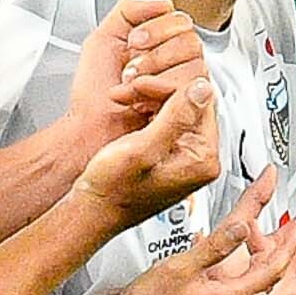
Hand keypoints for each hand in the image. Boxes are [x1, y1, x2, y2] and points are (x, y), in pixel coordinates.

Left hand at [67, 0, 206, 152]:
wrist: (91, 132)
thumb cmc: (93, 97)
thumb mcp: (102, 40)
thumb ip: (128, 11)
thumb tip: (163, 4)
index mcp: (157, 46)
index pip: (179, 21)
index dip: (157, 29)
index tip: (133, 42)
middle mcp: (174, 65)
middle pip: (192, 41)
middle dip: (156, 55)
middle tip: (132, 69)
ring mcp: (183, 87)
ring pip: (195, 66)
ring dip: (156, 77)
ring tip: (134, 88)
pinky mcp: (188, 110)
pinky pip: (192, 90)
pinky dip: (161, 93)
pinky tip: (143, 101)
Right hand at [80, 66, 218, 221]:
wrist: (93, 209)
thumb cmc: (113, 190)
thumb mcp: (143, 149)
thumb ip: (176, 117)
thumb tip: (202, 89)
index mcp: (202, 160)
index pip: (201, 103)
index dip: (168, 87)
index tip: (142, 85)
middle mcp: (199, 159)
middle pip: (191, 102)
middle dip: (157, 91)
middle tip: (130, 91)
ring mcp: (185, 155)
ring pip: (177, 106)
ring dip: (149, 96)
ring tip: (126, 99)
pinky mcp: (170, 152)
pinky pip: (166, 117)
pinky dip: (147, 107)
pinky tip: (130, 109)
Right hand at [100, 202, 277, 294]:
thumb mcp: (179, 269)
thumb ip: (214, 248)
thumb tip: (245, 227)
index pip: (274, 267)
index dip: (288, 242)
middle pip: (270, 276)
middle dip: (284, 250)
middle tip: (294, 229)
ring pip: (256, 284)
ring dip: (268, 261)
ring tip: (276, 241)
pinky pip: (238, 292)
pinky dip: (245, 272)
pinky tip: (238, 261)